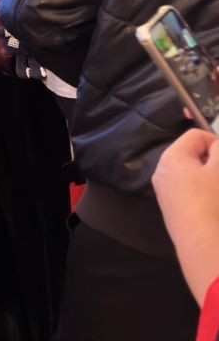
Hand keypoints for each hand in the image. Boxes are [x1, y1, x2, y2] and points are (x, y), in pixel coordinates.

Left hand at [153, 129, 218, 303]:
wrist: (199, 241)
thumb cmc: (210, 200)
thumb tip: (217, 144)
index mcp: (171, 157)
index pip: (194, 136)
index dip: (215, 142)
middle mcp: (162, 170)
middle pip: (190, 153)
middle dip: (212, 160)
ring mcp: (164, 189)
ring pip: (189, 172)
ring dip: (207, 175)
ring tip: (216, 189)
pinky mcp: (169, 205)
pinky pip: (186, 188)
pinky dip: (200, 189)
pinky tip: (211, 201)